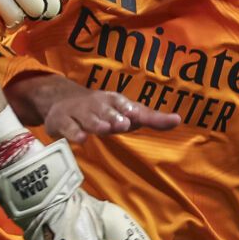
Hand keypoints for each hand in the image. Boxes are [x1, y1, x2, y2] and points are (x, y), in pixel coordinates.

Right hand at [42, 88, 182, 144]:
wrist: (61, 100)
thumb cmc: (102, 110)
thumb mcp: (125, 112)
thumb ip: (150, 118)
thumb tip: (177, 120)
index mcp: (116, 102)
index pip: (132, 108)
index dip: (141, 113)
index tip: (152, 118)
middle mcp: (99, 105)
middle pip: (109, 112)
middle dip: (116, 117)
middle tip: (123, 124)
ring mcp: (80, 113)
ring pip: (90, 118)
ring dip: (98, 123)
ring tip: (106, 128)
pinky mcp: (63, 121)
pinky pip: (69, 128)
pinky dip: (75, 133)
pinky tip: (81, 139)